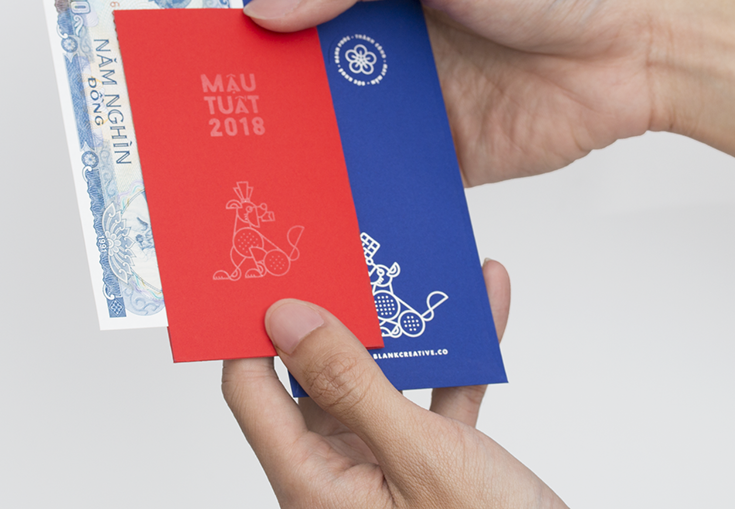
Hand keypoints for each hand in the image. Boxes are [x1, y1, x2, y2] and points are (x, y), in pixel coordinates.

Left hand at [221, 260, 567, 507]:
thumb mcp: (419, 456)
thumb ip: (351, 384)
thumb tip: (288, 319)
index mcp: (312, 482)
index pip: (251, 390)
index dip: (251, 329)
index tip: (268, 271)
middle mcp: (338, 474)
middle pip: (315, 377)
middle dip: (337, 313)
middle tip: (346, 252)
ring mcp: (384, 471)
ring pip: (380, 382)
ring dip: (409, 330)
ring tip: (418, 268)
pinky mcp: (432, 469)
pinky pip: (434, 400)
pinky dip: (457, 360)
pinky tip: (483, 308)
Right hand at [244, 0, 662, 185]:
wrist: (639, 51)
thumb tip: (269, 3)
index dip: (257, 13)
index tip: (200, 35)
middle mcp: (396, 47)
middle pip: (312, 70)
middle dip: (266, 88)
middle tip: (203, 108)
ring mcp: (417, 105)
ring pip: (341, 127)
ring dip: (300, 143)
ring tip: (237, 162)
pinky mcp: (443, 156)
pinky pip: (386, 174)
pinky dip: (352, 187)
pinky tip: (308, 200)